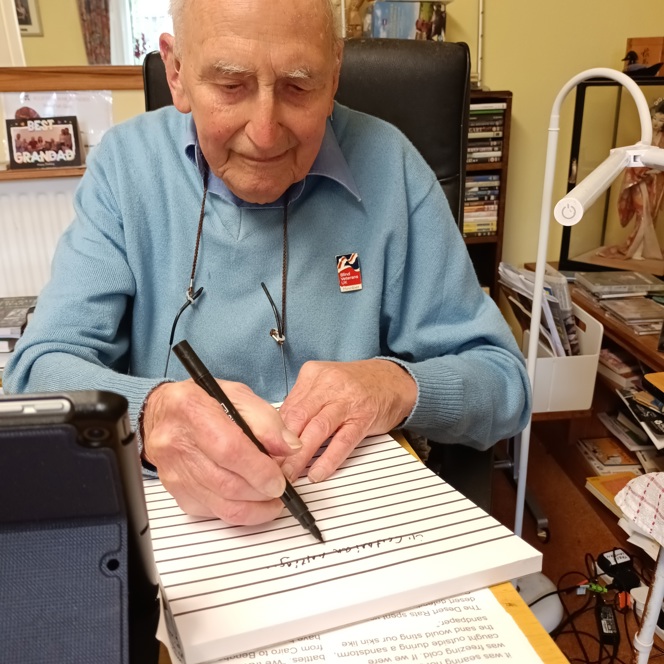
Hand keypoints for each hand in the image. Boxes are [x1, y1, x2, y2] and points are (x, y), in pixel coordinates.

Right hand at [142, 380, 301, 524]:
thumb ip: (267, 420)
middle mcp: (176, 442)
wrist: (163, 413)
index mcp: (192, 409)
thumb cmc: (202, 401)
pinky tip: (247, 498)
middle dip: (262, 492)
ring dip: (254, 507)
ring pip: (221, 505)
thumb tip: (289, 447)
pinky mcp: (176, 491)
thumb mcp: (238, 396)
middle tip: (279, 488)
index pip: (229, 449)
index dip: (260, 470)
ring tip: (270, 498)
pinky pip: (212, 512)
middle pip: (227, 483)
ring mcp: (173, 471)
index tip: (279, 479)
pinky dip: (237, 510)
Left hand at [279, 359, 416, 482]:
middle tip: (270, 468)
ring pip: (317, 429)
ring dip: (300, 456)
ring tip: (289, 475)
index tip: (263, 453)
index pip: (285, 407)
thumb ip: (302, 404)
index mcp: (313, 375)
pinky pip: (343, 441)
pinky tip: (318, 473)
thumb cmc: (355, 386)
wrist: (393, 381)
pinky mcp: (364, 417)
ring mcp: (347, 401)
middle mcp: (328, 384)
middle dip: (280, 447)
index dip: (271, 434)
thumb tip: (277, 433)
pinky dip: (329, 459)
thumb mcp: (324, 384)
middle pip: (297, 418)